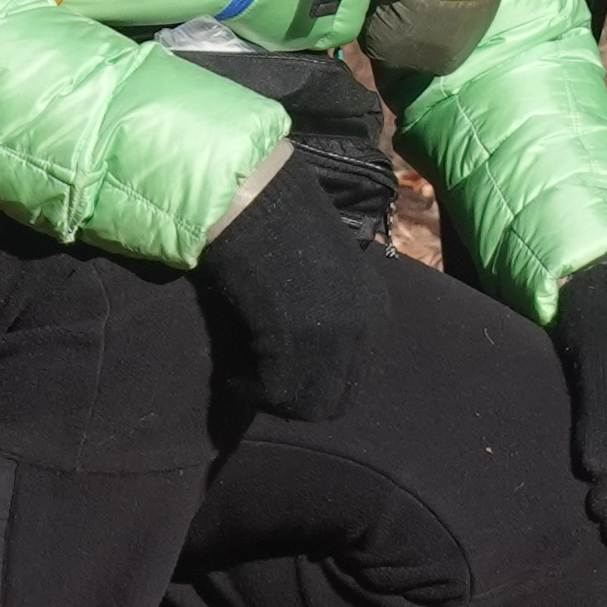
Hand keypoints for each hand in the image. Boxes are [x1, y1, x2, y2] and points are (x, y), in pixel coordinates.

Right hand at [187, 170, 379, 422]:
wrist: (254, 200)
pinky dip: (248, 392)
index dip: (316, 380)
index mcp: (375, 309)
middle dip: (297, 397)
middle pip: (335, 400)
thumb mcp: (326, 275)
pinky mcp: (295, 346)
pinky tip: (231, 375)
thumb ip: (331, 318)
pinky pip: (273, 394)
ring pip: (307, 406)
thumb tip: (311, 359)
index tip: (284, 370)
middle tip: (262, 382)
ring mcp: (332, 340)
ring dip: (274, 399)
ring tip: (245, 377)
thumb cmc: (280, 227)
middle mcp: (364, 328)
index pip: (355, 376)